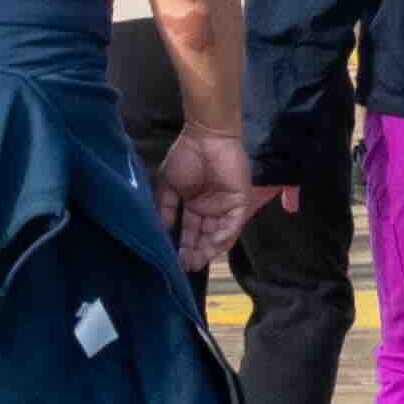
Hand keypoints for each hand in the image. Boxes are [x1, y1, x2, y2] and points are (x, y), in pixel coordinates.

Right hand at [157, 129, 260, 267]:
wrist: (205, 136)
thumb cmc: (185, 157)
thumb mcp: (168, 184)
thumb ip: (166, 208)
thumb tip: (163, 231)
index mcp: (195, 206)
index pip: (190, 232)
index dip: (183, 247)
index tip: (175, 262)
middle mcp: (211, 210)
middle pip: (204, 238)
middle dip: (196, 253)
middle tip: (186, 266)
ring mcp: (226, 207)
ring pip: (219, 235)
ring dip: (209, 249)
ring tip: (196, 260)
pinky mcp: (240, 203)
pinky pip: (233, 224)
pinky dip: (224, 236)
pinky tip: (212, 245)